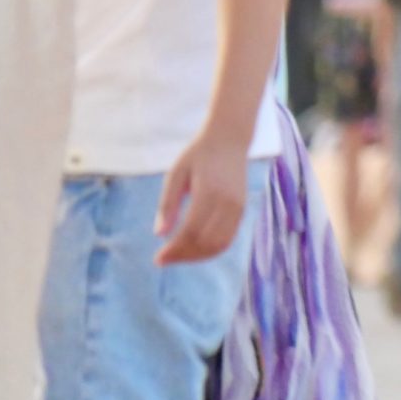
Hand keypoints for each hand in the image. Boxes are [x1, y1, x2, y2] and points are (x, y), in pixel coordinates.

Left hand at [155, 131, 251, 263]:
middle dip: (183, 256)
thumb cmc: (198, 155)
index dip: (174, 249)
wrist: (229, 140)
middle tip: (164, 259)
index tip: (158, 258)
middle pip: (206, 242)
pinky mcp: (242, 210)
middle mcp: (227, 202)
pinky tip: (194, 249)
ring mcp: (238, 207)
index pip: (191, 231)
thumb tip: (159, 234)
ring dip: (197, 256)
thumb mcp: (176, 173)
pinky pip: (228, 239)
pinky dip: (211, 250)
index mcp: (209, 191)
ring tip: (178, 256)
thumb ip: (167, 203)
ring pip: (219, 245)